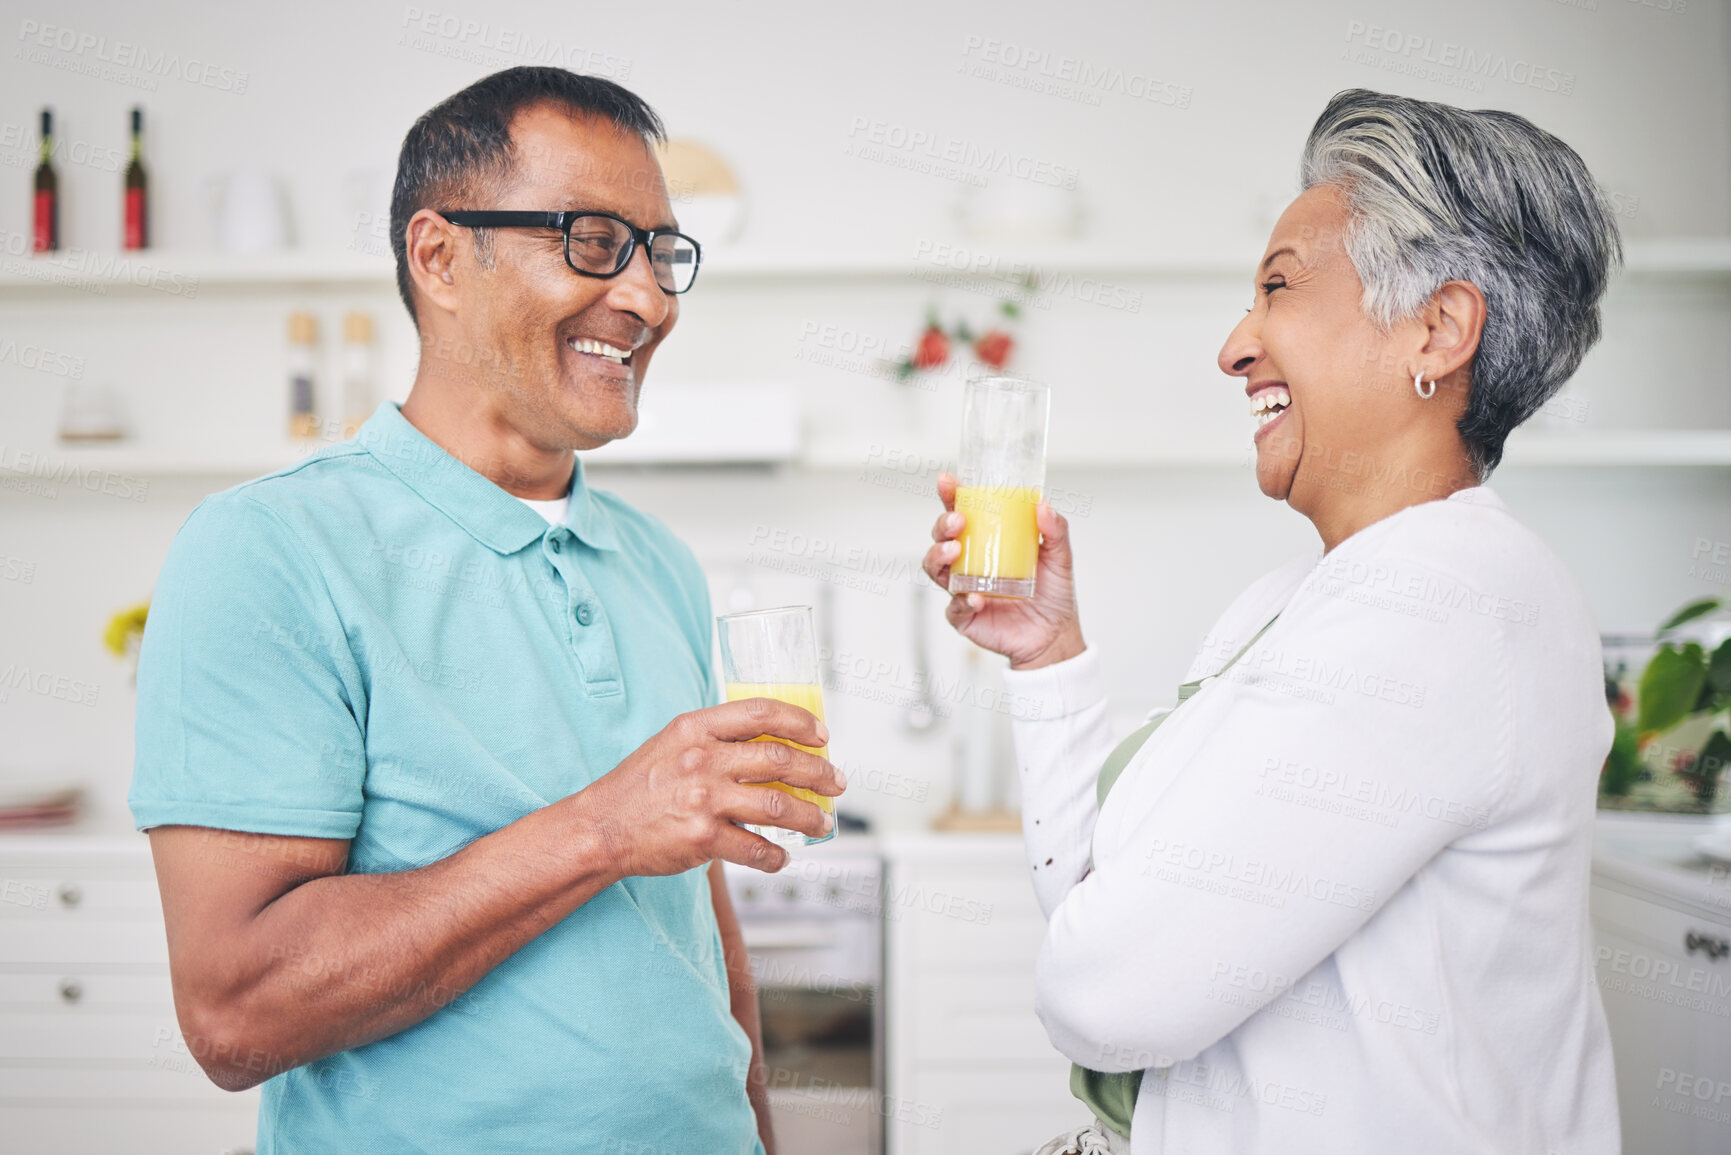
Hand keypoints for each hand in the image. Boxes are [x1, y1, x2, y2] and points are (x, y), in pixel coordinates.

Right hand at [581, 698, 845, 876]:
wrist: (602, 826)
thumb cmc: (641, 784)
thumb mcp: (674, 741)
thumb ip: (718, 736)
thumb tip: (775, 741)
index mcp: (697, 727)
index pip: (762, 712)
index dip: (801, 722)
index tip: (822, 736)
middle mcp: (702, 759)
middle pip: (780, 759)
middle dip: (819, 773)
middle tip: (835, 783)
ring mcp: (704, 800)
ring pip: (778, 805)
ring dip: (810, 816)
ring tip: (822, 822)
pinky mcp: (702, 839)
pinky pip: (756, 848)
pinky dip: (776, 856)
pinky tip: (782, 856)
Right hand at [922, 471, 1085, 669]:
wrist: (1055, 635)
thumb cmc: (1052, 594)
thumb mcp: (1060, 557)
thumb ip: (1055, 530)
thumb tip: (1043, 505)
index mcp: (987, 543)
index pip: (961, 514)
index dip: (950, 496)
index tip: (947, 481)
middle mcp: (970, 563)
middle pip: (941, 538)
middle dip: (942, 525)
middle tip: (958, 521)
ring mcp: (963, 589)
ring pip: (935, 569)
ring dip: (939, 556)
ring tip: (955, 550)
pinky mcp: (965, 617)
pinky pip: (953, 608)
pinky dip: (960, 601)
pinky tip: (974, 598)